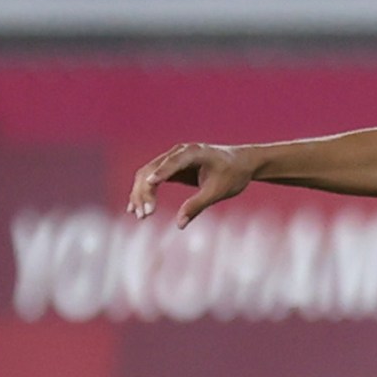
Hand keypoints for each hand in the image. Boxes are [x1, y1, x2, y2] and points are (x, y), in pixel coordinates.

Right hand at [128, 143, 256, 227]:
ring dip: (140, 194)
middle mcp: (179, 151)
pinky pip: (150, 178)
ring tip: (139, 215)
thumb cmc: (233, 175)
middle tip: (145, 215)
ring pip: (146, 174)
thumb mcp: (218, 192)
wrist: (242, 163)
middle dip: (145, 191)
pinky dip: (143, 192)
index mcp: (195, 152)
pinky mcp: (170, 167)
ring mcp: (172, 158)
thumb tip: (179, 225)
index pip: (173, 162)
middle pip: (152, 169)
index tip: (150, 184)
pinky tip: (134, 208)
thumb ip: (198, 205)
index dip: (161, 172)